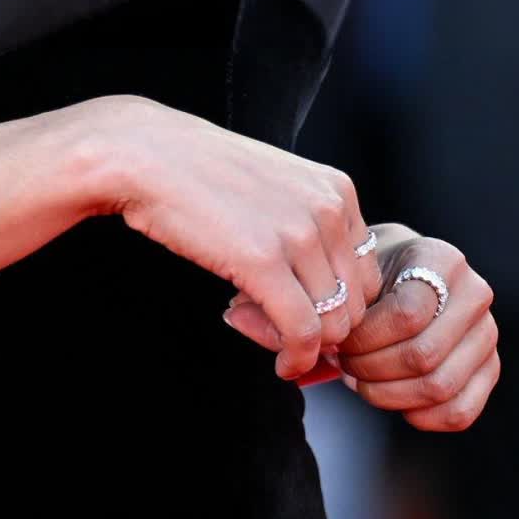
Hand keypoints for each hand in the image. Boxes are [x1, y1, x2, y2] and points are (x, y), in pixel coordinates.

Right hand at [91, 97, 382, 379]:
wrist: (148, 155)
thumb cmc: (205, 175)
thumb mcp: (279, 190)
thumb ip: (311, 234)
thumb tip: (329, 306)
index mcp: (338, 190)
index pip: (370, 275)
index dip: (337, 305)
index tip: (298, 309)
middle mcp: (329, 209)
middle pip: (357, 305)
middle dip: (322, 329)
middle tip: (275, 324)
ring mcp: (299, 234)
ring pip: (334, 325)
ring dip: (300, 343)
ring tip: (260, 326)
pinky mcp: (263, 261)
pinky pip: (303, 333)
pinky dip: (296, 359)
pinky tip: (280, 363)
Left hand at [335, 229, 498, 430]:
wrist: (407, 272)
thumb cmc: (377, 269)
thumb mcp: (364, 264)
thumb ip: (352, 296)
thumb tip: (328, 346)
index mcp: (444, 260)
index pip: (407, 315)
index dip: (366, 338)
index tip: (339, 339)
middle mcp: (476, 295)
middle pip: (423, 355)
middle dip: (372, 369)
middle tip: (345, 364)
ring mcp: (488, 334)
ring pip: (439, 387)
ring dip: (389, 394)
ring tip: (361, 382)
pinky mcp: (490, 369)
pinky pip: (460, 411)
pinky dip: (420, 416)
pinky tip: (392, 399)